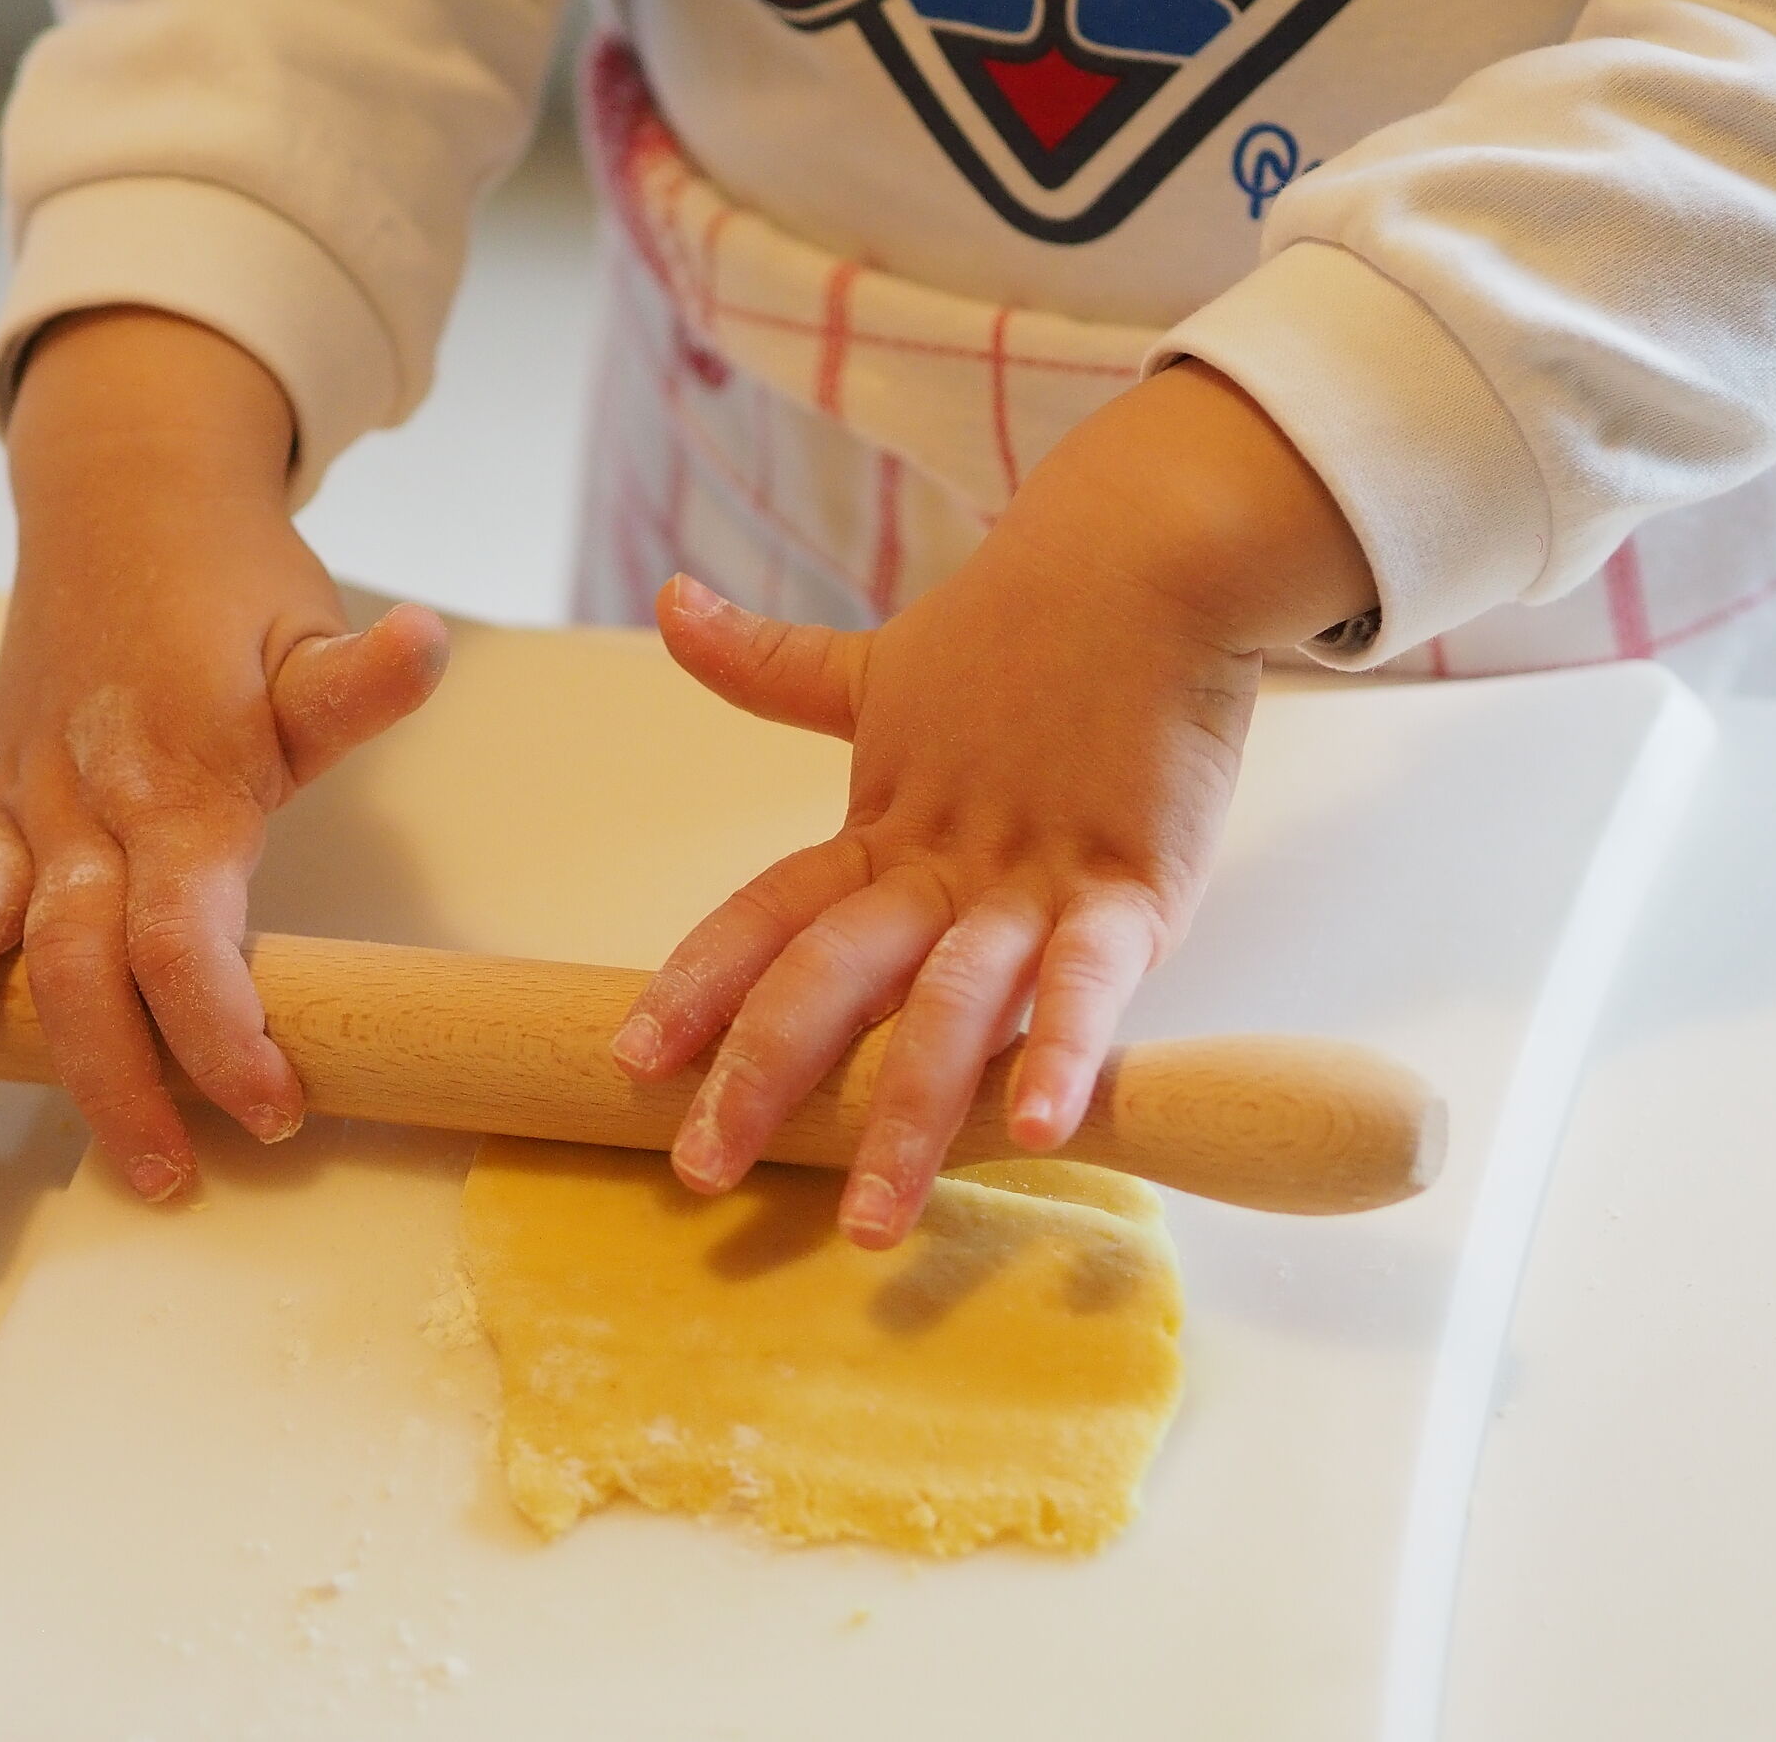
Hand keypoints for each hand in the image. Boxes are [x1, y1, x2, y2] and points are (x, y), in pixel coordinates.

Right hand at [0, 310, 447, 1199]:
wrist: (132, 492)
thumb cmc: (236, 581)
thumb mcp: (313, 634)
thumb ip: (362, 679)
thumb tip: (427, 647)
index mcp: (181, 782)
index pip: (183, 939)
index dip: (222, 1033)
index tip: (273, 1109)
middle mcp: (84, 801)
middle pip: (75, 965)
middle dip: (109, 1081)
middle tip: (156, 1178)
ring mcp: (18, 794)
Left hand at [611, 361, 1372, 1246]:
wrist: (1144, 556)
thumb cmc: (1013, 624)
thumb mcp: (880, 665)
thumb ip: (771, 665)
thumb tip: (670, 606)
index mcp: (877, 824)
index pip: (766, 913)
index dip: (695, 984)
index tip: (631, 1060)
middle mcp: (939, 861)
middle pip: (833, 973)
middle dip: (764, 1074)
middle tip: (701, 1170)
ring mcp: (1032, 875)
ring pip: (951, 1001)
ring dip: (909, 1111)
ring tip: (870, 1219)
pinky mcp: (1132, 883)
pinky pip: (1092, 975)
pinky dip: (1066, 1046)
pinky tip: (1042, 1125)